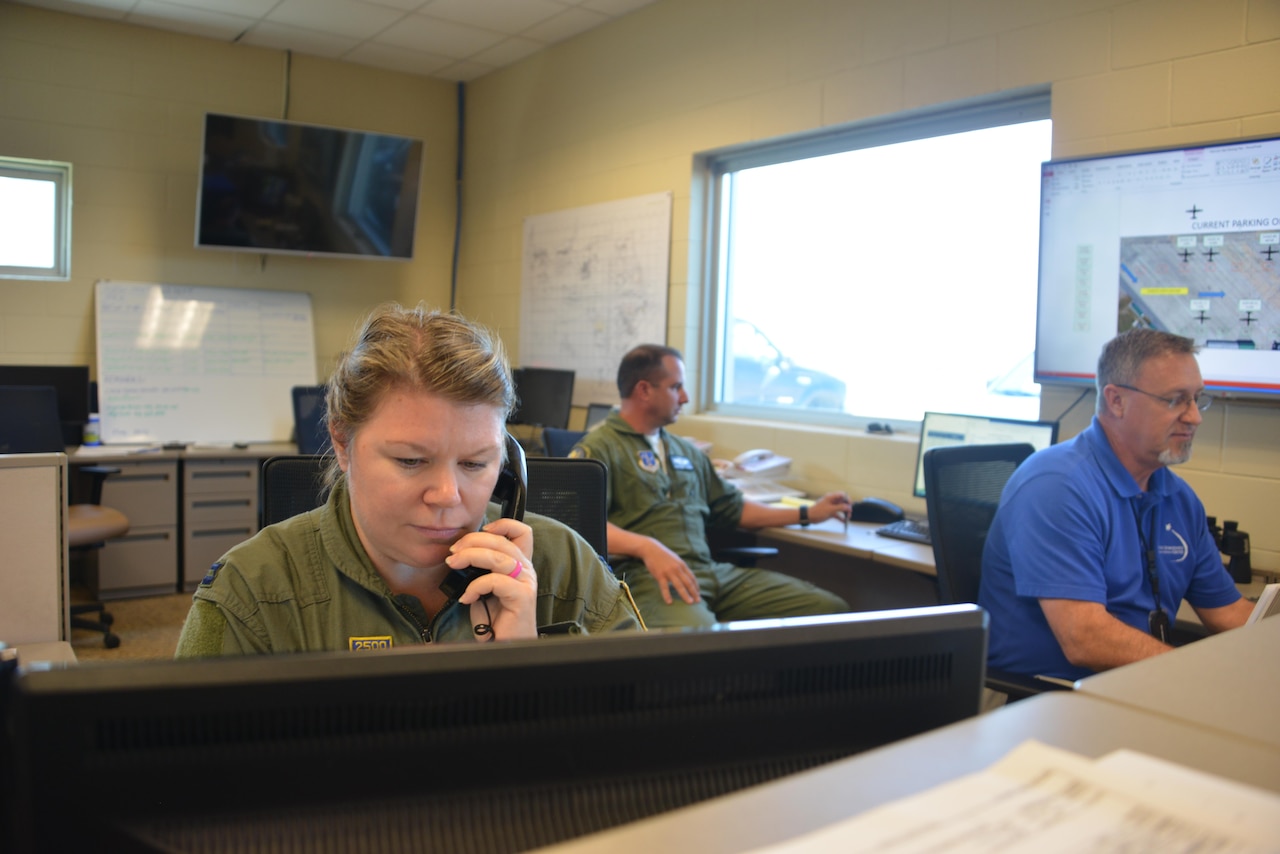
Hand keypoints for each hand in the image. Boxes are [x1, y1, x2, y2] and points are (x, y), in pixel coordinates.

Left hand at [446, 518, 537, 640]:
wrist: (503, 645)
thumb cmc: (494, 618)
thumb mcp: (485, 586)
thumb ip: (482, 567)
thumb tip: (460, 552)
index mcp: (520, 563)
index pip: (522, 531)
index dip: (503, 525)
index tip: (482, 531)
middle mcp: (526, 569)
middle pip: (502, 541)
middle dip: (472, 541)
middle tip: (453, 551)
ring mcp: (526, 582)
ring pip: (498, 557)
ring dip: (470, 557)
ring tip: (453, 564)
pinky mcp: (522, 597)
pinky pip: (495, 581)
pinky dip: (475, 586)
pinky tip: (467, 597)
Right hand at [640, 537, 700, 604]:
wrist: (651, 549)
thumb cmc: (663, 555)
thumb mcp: (675, 559)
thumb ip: (681, 568)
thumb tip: (687, 577)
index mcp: (682, 565)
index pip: (692, 577)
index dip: (696, 586)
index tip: (698, 594)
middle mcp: (677, 569)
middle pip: (688, 582)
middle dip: (694, 592)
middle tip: (698, 601)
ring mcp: (669, 572)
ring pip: (679, 585)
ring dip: (685, 595)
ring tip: (690, 602)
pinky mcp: (660, 575)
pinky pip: (664, 587)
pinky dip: (667, 595)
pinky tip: (669, 602)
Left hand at [809, 492, 852, 523]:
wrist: (810, 517)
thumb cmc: (818, 511)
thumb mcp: (830, 509)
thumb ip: (840, 507)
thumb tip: (848, 507)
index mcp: (831, 497)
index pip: (842, 495)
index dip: (847, 499)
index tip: (850, 504)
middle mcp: (832, 501)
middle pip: (843, 502)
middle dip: (847, 507)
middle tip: (849, 512)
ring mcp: (831, 507)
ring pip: (841, 508)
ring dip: (845, 512)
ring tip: (848, 517)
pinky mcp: (830, 513)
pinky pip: (838, 514)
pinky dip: (841, 517)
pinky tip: (844, 521)